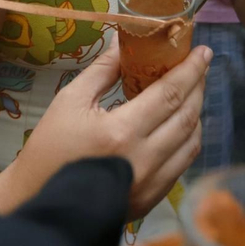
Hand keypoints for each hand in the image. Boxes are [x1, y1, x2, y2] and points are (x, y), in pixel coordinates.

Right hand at [15, 40, 207, 219]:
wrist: (41, 203)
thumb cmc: (50, 149)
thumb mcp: (69, 102)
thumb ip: (102, 70)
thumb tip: (125, 42)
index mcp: (122, 131)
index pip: (170, 94)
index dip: (190, 70)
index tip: (203, 51)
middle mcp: (144, 159)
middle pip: (187, 116)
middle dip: (198, 86)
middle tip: (200, 65)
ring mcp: (151, 184)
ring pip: (191, 143)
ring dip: (196, 113)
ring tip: (193, 92)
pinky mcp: (150, 200)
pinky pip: (182, 165)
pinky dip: (188, 140)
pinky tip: (181, 126)